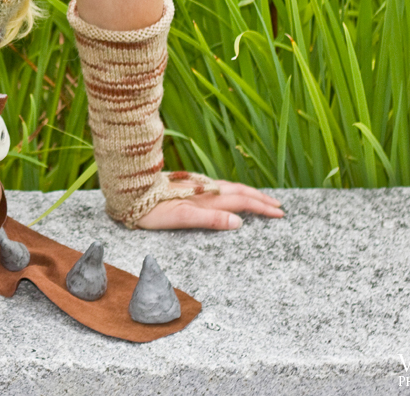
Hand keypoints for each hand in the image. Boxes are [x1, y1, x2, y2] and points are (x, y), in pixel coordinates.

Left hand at [134, 179, 284, 230]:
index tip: (280, 213)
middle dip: (260, 200)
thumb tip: (239, 222)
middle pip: (239, 192)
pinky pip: (219, 188)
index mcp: (207, 197)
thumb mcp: (181, 217)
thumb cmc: (152, 209)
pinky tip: (231, 194)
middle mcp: (205, 189)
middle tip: (280, 207)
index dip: (261, 207)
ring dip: (249, 194)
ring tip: (262, 199)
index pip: (242, 201)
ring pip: (230, 188)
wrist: (129, 193)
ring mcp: (197, 186)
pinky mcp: (189, 186)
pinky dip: (234, 192)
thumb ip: (210, 219)